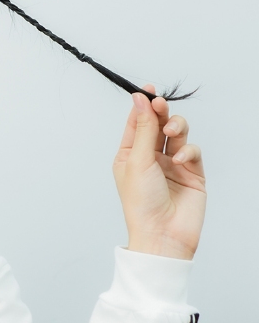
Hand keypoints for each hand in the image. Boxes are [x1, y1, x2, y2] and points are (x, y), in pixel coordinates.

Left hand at [113, 89, 205, 260]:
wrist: (162, 233)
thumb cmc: (141, 203)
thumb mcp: (137, 161)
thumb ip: (143, 129)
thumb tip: (140, 101)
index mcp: (129, 156)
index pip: (137, 124)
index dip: (142, 106)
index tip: (147, 89)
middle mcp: (150, 159)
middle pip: (158, 124)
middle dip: (161, 112)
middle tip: (160, 104)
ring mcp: (172, 165)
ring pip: (178, 134)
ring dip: (176, 127)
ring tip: (170, 131)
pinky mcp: (192, 173)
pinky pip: (192, 150)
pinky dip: (188, 150)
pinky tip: (180, 159)